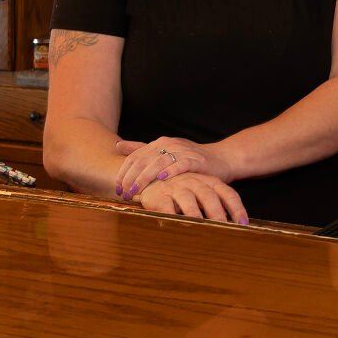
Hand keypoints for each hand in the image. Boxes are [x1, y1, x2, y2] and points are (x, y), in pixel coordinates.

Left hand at [113, 137, 233, 199]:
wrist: (220, 159)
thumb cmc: (189, 160)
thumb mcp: (164, 153)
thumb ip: (142, 150)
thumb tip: (118, 146)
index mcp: (159, 143)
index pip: (134, 157)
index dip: (123, 173)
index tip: (117, 189)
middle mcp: (168, 144)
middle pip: (143, 160)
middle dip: (130, 178)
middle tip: (124, 194)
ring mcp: (182, 151)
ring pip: (158, 163)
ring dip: (144, 178)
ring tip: (136, 191)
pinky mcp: (196, 160)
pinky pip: (181, 164)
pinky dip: (170, 171)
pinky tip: (161, 180)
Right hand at [136, 173, 248, 223]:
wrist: (152, 179)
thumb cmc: (183, 190)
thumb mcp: (202, 192)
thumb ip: (217, 204)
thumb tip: (237, 225)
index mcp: (209, 181)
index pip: (228, 193)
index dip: (237, 208)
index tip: (243, 224)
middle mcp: (194, 182)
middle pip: (209, 196)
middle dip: (217, 213)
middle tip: (223, 228)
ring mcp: (176, 187)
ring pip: (188, 200)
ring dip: (195, 214)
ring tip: (201, 228)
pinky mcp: (159, 196)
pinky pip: (166, 207)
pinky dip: (172, 217)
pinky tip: (176, 228)